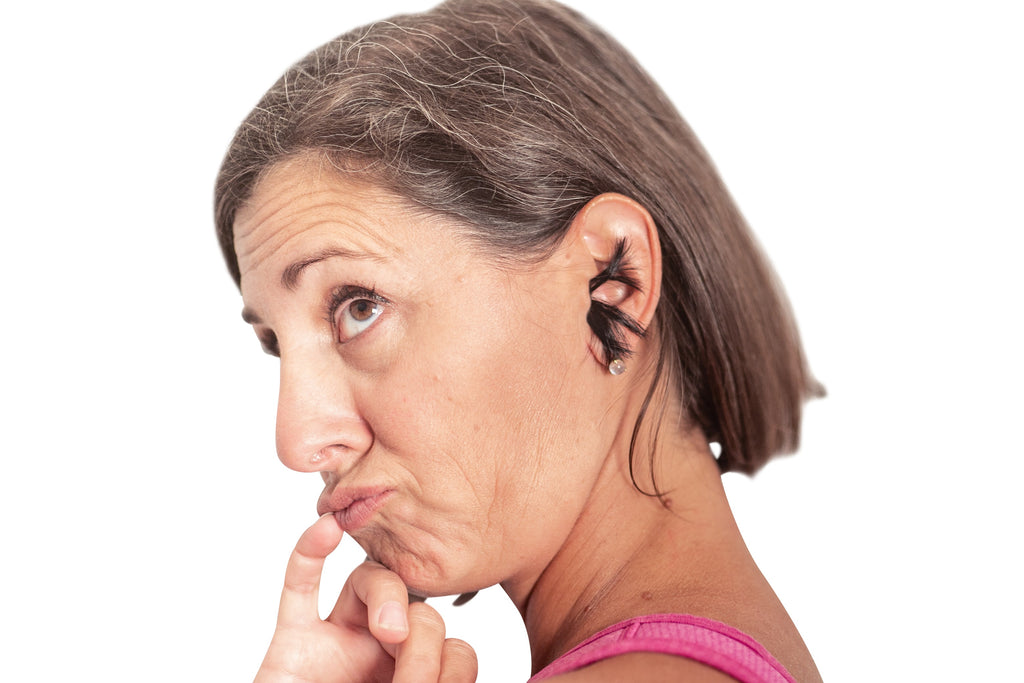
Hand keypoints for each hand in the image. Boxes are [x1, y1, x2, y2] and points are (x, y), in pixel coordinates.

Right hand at [254, 514, 477, 682]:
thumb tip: (454, 661)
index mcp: (417, 679)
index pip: (453, 646)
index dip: (451, 658)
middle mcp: (381, 656)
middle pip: (417, 606)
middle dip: (423, 630)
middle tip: (411, 665)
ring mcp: (336, 645)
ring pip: (367, 585)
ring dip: (386, 595)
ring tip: (389, 629)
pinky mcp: (291, 645)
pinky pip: (299, 587)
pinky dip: (309, 555)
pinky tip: (326, 530)